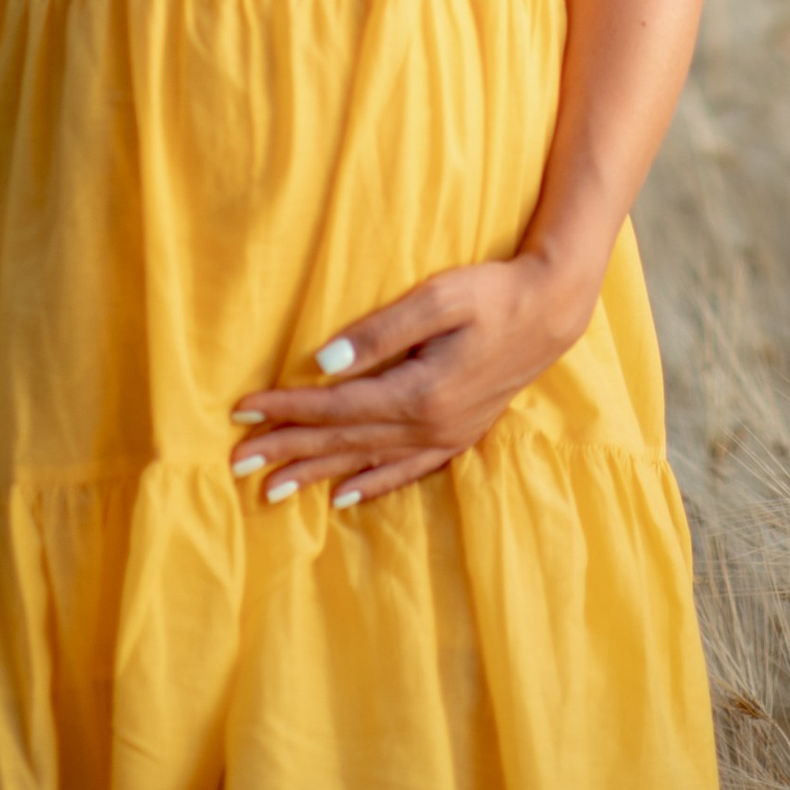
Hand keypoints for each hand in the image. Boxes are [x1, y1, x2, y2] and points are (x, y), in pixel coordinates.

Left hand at [228, 255, 598, 512]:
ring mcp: (445, 436)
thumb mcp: (438, 298)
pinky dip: (371, 485)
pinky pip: (405, 471)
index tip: (243, 411)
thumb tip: (323, 361)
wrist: (552, 311)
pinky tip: (343, 497)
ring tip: (271, 491)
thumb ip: (380, 331)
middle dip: (286, 451)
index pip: (335, 407)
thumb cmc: (493, 293)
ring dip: (316, 475)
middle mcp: (428, 426)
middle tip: (237, 462)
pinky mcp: (458, 436)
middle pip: (342, 442)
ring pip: (365, 462)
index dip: (286, 409)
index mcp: (418, 393)